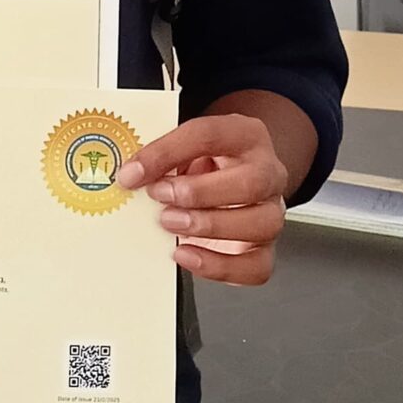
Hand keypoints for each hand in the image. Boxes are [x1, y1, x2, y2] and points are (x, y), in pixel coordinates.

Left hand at [118, 113, 288, 285]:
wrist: (229, 181)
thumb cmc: (207, 163)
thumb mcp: (185, 148)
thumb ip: (164, 158)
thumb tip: (132, 176)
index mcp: (245, 136)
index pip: (211, 136)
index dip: (168, 153)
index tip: (134, 172)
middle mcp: (267, 173)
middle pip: (251, 183)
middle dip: (199, 194)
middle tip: (160, 198)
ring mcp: (271, 212)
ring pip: (262, 224)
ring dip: (210, 227)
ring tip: (171, 224)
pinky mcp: (264, 249)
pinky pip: (256, 266)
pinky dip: (220, 266)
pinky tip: (188, 255)